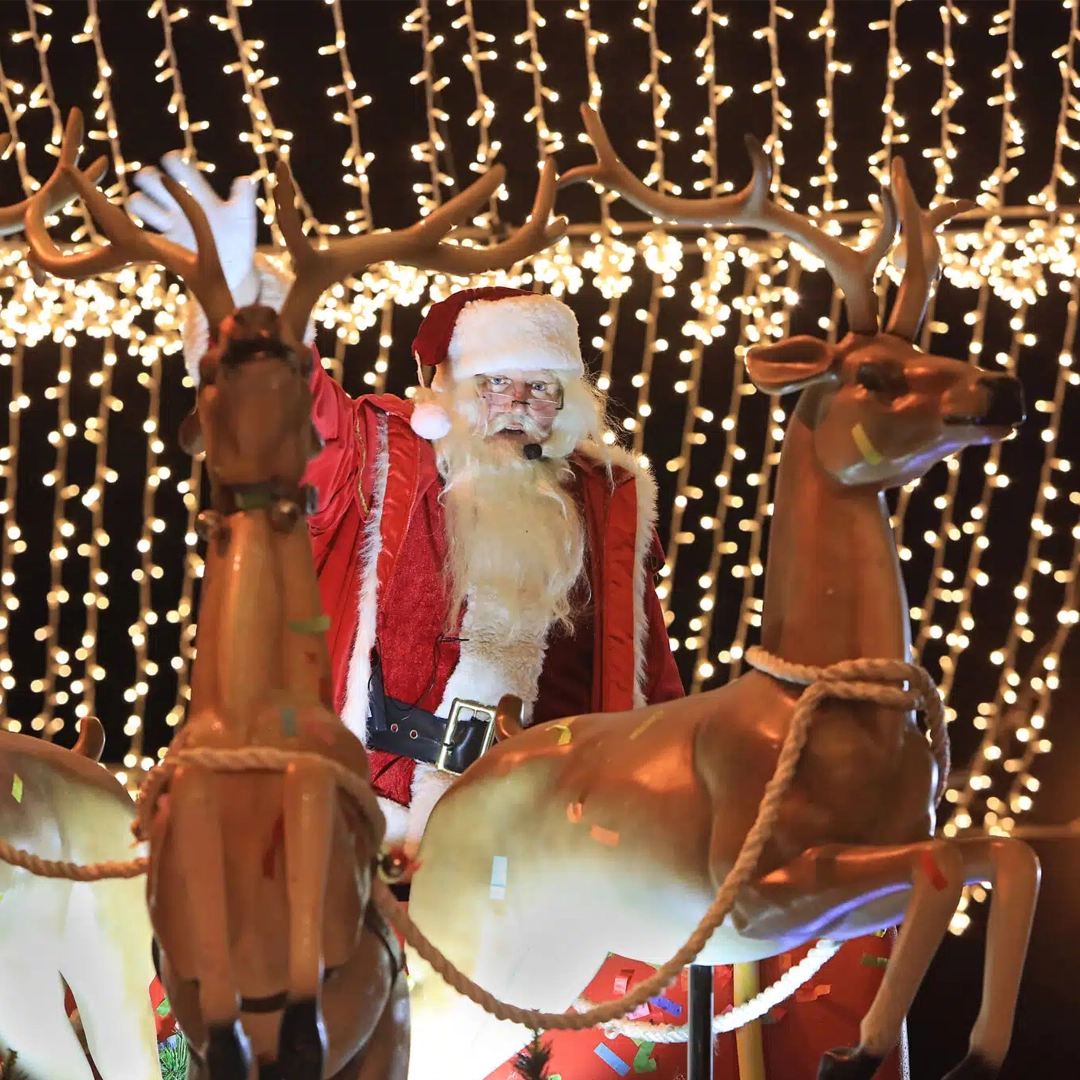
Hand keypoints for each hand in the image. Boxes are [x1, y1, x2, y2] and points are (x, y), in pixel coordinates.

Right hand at [127, 153, 258, 299]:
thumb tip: (247, 180)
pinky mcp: (165, 245)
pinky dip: (136, 229)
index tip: (170, 160)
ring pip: (139, 204)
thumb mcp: (243, 217)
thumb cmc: (240, 237)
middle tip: (152, 181)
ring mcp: (170, 224)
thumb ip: (244, 198)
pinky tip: (138, 229)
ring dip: (139, 202)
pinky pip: (142, 234)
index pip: (183, 172)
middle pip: (152, 182)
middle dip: (148, 177)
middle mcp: (180, 206)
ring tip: (144, 206)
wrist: (236, 267)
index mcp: (199, 195)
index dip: (174, 163)